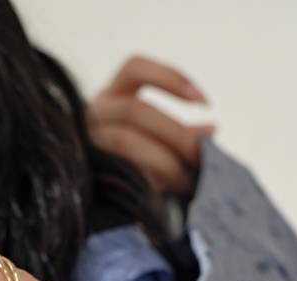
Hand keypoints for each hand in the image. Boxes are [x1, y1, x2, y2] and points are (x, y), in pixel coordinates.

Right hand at [85, 54, 216, 197]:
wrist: (91, 194)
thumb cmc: (131, 161)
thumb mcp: (154, 138)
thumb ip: (179, 134)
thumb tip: (210, 131)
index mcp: (110, 95)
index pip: (134, 69)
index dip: (170, 78)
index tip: (203, 102)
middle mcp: (93, 113)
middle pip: (135, 111)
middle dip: (176, 134)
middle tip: (201, 156)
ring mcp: (86, 140)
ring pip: (124, 140)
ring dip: (163, 160)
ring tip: (186, 181)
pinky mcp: (85, 169)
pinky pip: (117, 171)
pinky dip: (146, 177)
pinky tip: (167, 188)